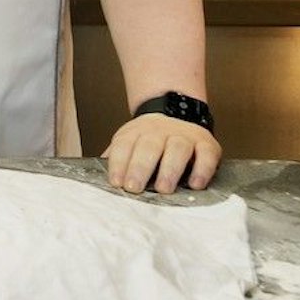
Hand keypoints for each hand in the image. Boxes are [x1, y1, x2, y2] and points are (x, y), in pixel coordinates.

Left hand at [103, 114, 219, 193]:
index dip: (119, 164)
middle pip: (148, 147)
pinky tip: (195, 184)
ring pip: (177, 149)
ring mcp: (184, 136)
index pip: (124, 146)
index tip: (116, 182)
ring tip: (164, 188)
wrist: (178, 111)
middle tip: (134, 188)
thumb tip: (94, 174)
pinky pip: (206, 155)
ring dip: (169, 169)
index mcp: (136, 132)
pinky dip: (202, 169)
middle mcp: (160, 131)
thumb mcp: (129, 141)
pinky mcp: (206, 143)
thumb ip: (116, 157)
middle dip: (140, 168)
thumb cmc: (149, 138)